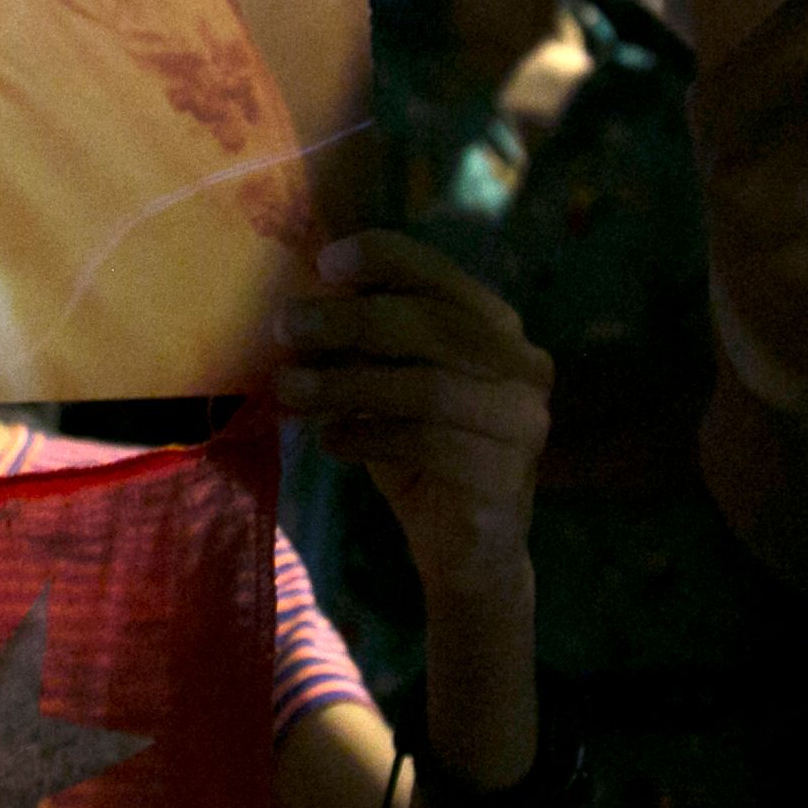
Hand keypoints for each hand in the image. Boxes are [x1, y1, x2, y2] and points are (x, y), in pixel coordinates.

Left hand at [278, 230, 549, 606]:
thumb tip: (302, 295)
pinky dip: (367, 436)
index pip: (442, 275)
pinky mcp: (504, 475)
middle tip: (284, 327)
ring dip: (346, 384)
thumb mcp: (387, 381)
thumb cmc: (419, 447)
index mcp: (497, 326)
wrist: (465, 548)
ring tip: (289, 389)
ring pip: (427, 388)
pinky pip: (426, 444)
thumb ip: (363, 340)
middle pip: (433, 327)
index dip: (385, 259)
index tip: (326, 263)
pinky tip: (329, 442)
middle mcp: (522, 365)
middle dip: (350, 322)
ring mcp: (522, 422)